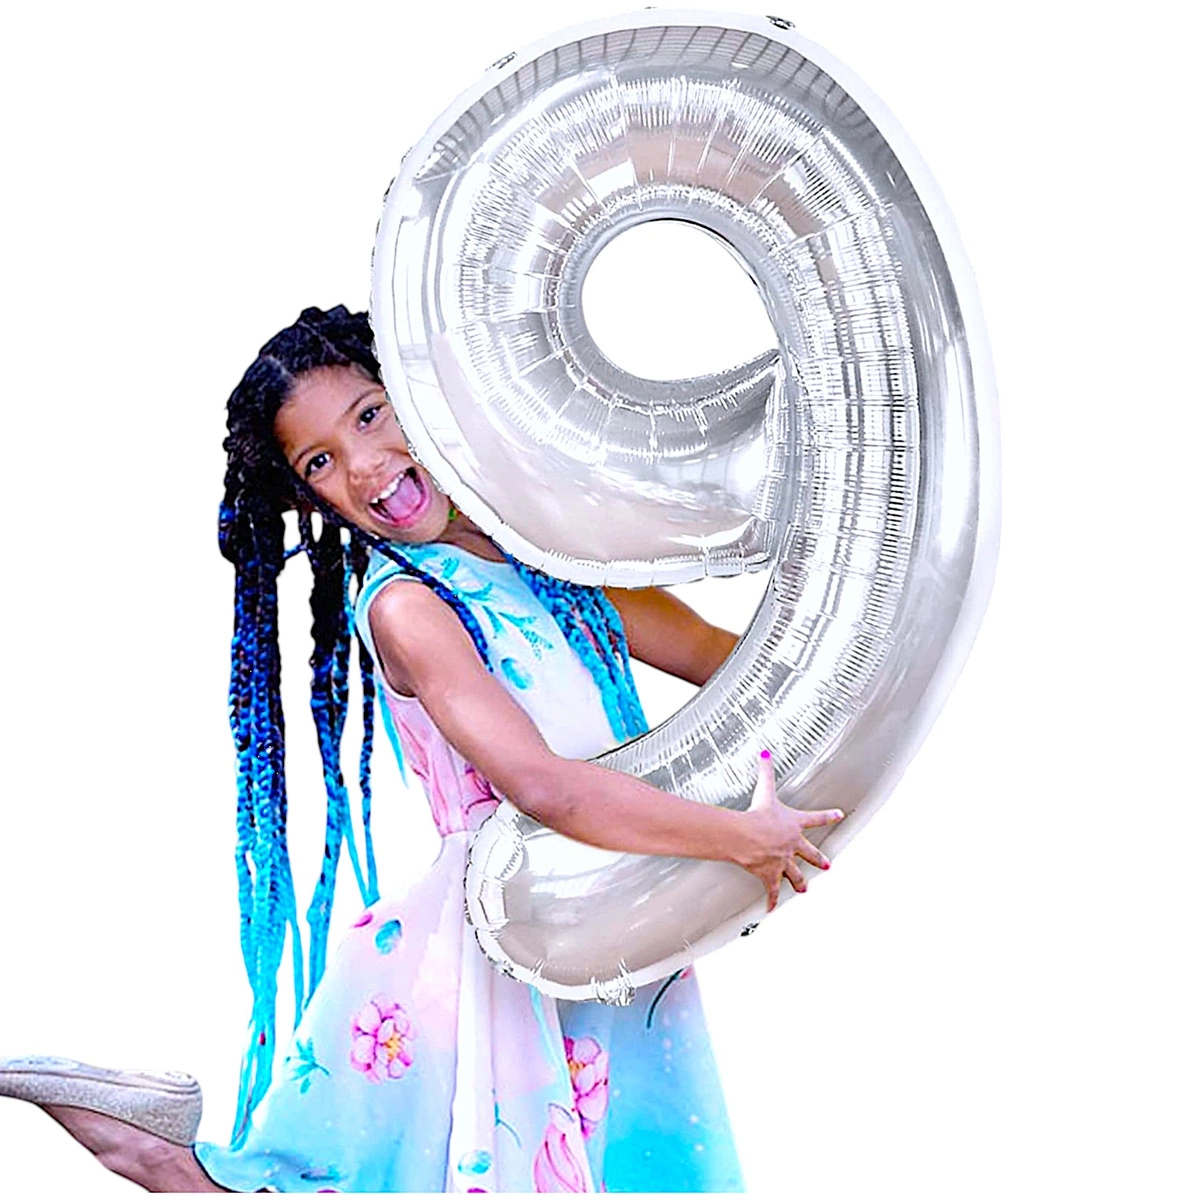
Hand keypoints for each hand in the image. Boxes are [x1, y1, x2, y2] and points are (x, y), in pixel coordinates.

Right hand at [733, 751, 844, 912]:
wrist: (748, 836)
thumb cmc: (757, 815)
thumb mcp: (765, 791)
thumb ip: (766, 772)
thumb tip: (764, 754)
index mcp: (794, 824)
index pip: (816, 819)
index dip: (828, 816)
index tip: (839, 815)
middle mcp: (793, 845)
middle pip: (810, 854)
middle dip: (819, 859)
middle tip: (828, 865)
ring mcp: (783, 862)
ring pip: (795, 875)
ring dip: (800, 882)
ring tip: (804, 889)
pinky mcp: (770, 875)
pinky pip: (771, 891)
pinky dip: (771, 901)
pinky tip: (771, 910)